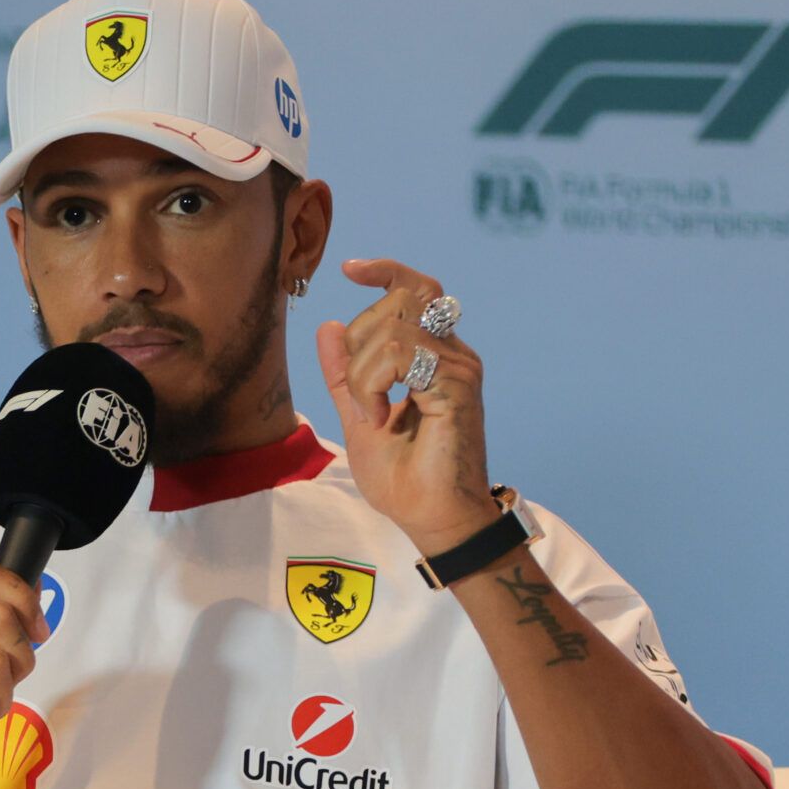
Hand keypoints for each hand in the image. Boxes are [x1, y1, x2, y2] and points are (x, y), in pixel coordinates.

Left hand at [315, 258, 500, 554]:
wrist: (432, 519)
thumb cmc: (404, 478)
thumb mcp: (358, 416)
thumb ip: (344, 374)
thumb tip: (329, 327)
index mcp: (434, 356)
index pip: (417, 288)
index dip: (386, 270)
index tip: (349, 268)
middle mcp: (453, 354)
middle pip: (398, 300)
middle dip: (359, 342)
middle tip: (359, 397)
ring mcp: (459, 367)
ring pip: (392, 330)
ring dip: (363, 373)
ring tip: (370, 414)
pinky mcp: (457, 386)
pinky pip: (401, 356)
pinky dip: (374, 385)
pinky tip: (379, 418)